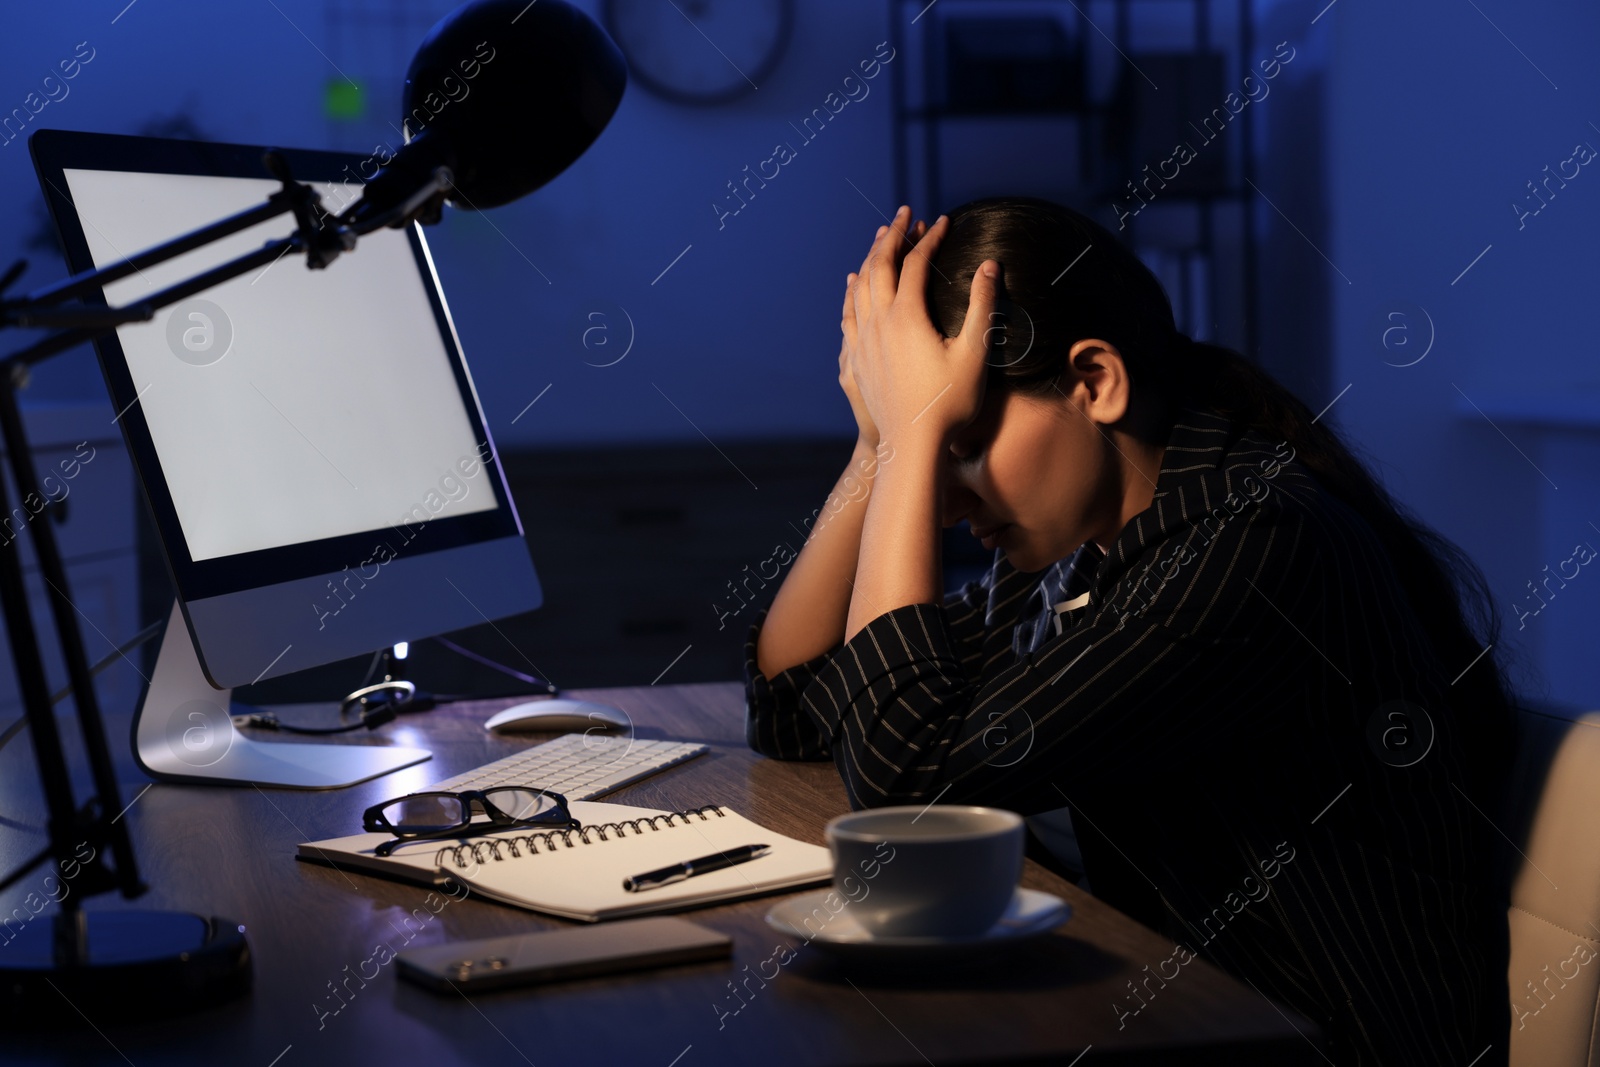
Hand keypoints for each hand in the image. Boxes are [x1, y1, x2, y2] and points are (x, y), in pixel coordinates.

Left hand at [841, 205, 997, 450]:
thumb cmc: (949, 403)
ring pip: (860, 286)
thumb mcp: (974, 354)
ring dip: (871, 257)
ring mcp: (862, 341)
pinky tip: (855, 282)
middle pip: (880, 265)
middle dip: (892, 235)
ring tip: (880, 237)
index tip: (943, 221)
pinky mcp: (855, 358)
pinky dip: (853, 289)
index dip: (930, 239)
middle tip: (904, 214)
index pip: (915, 263)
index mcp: (907, 317)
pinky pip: (849, 312)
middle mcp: (878, 323)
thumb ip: (983, 306)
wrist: (910, 445)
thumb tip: (990, 266)